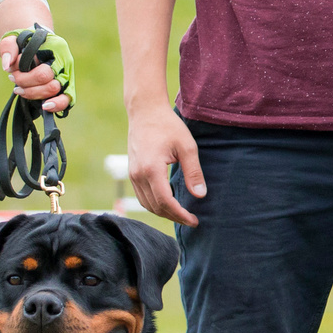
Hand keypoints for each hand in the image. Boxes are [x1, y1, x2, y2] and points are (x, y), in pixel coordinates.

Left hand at [4, 29, 73, 114]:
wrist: (38, 44)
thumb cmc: (26, 42)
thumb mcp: (13, 39)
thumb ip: (8, 48)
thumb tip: (7, 66)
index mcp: (56, 47)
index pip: (41, 66)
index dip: (23, 72)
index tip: (10, 69)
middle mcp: (65, 61)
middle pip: (45, 78)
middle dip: (25, 81)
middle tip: (13, 78)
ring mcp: (67, 75)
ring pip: (54, 90)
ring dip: (33, 93)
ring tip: (19, 90)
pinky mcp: (66, 86)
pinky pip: (66, 100)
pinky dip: (56, 105)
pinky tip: (44, 107)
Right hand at [125, 104, 202, 227]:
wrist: (145, 112)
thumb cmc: (168, 126)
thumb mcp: (187, 146)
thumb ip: (193, 172)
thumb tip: (200, 195)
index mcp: (151, 169)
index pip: (165, 202)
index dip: (180, 214)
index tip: (194, 221)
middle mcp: (138, 175)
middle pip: (155, 207)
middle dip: (174, 216)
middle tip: (191, 220)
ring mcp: (132, 175)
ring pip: (146, 204)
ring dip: (164, 212)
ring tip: (182, 214)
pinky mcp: (132, 173)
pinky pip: (142, 196)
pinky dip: (155, 204)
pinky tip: (169, 203)